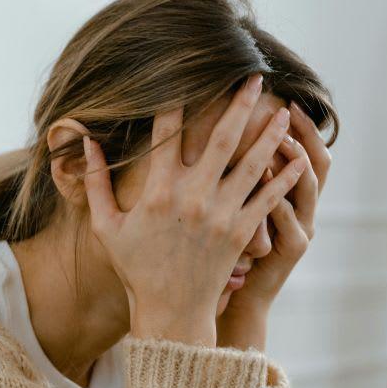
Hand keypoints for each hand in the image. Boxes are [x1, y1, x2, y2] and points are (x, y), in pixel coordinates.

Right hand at [81, 75, 306, 346]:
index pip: (167, 135)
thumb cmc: (135, 267)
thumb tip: (87, 143)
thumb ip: (96, 183)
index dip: (176, 103)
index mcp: (157, 192)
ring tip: (284, 111)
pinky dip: (286, 177)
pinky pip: (269, 197)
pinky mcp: (242, 232)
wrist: (170, 310)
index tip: (184, 78)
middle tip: (254, 77)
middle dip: (239, 104)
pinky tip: (299, 157)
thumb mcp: (106, 226)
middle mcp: (192, 197)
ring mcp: (221, 214)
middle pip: (222, 138)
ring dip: (270, 134)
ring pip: (253, 163)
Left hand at [218, 103, 329, 349]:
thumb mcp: (236, 216)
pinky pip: (287, 222)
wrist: (228, 299)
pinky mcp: (289, 249)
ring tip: (279, 138)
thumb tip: (218, 142)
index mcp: (282, 195)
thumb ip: (234, 181)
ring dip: (293, 162)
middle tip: (285, 107)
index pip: (297, 150)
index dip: (296, 126)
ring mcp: (297, 228)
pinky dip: (280, 202)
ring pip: (305, 188)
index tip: (278, 98)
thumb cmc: (221, 257)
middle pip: (313, 160)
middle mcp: (298, 207)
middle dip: (301, 133)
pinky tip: (268, 181)